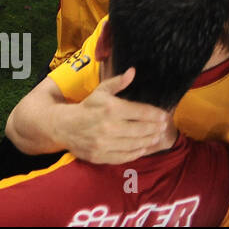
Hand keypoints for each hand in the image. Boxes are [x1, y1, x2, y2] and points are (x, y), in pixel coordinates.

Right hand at [56, 68, 171, 163]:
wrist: (64, 126)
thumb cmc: (86, 107)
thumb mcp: (100, 92)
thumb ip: (117, 82)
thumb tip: (133, 71)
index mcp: (110, 108)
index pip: (141, 111)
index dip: (155, 114)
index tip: (164, 115)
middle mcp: (109, 127)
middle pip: (142, 129)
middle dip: (156, 128)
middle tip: (163, 126)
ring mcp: (105, 143)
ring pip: (136, 144)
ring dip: (149, 140)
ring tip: (156, 136)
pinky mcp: (102, 156)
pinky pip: (126, 156)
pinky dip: (137, 152)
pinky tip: (143, 147)